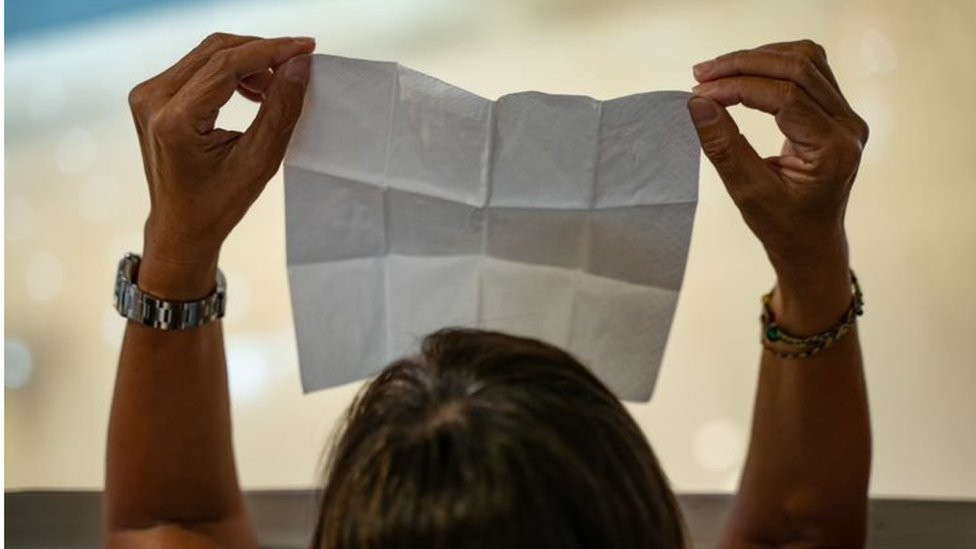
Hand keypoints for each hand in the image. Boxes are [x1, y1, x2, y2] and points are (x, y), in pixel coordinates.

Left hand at [128, 33, 313, 295]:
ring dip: (248, 61)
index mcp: (174, 120)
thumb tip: (298, 65)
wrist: (181, 226)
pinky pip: (198, 67)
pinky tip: (253, 90)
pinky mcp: (152, 96)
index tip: (305, 48)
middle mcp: (152, 100)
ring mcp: (148, 96)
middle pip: (216, 50)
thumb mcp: (259, 160)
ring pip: (208, 54)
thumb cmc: (218, 204)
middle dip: (262, 53)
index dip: (270, 51)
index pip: (226, 64)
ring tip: (276, 87)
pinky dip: (230, 71)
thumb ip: (280, 109)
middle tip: (297, 65)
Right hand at [687, 40, 867, 273]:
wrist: (811, 243)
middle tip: (701, 74)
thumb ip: (724, 146)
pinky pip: (809, 70)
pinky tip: (744, 74)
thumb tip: (698, 103)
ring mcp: (846, 116)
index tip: (699, 93)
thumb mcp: (748, 192)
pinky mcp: (836, 112)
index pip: (784, 96)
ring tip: (718, 72)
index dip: (738, 87)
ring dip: (758, 58)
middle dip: (744, 64)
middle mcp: (848, 126)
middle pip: (798, 68)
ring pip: (805, 60)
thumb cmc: (782, 226)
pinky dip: (772, 64)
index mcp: (832, 149)